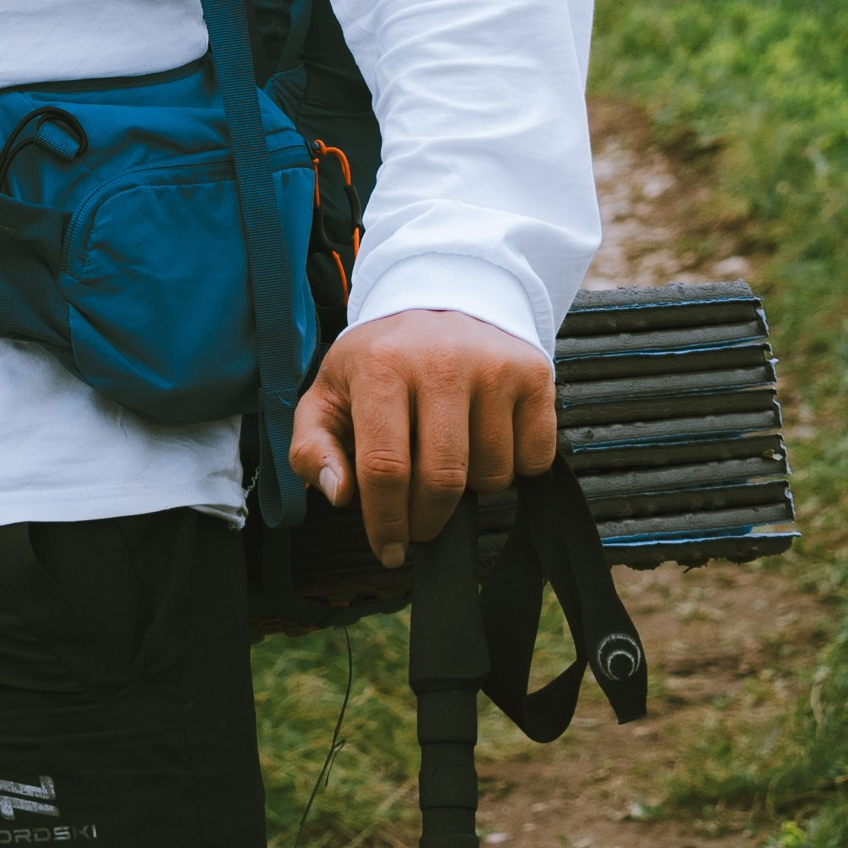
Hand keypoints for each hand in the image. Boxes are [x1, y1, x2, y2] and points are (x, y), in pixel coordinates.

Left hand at [290, 307, 557, 566]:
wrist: (441, 297)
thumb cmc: (381, 361)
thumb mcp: (329, 393)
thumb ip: (313, 448)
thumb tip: (339, 494)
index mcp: (381, 365)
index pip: (385, 468)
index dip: (386, 522)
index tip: (388, 549)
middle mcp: (441, 360)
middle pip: (442, 480)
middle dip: (427, 520)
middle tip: (418, 524)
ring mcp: (493, 366)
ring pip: (492, 476)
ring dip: (471, 488)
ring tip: (450, 454)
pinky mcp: (534, 374)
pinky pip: (532, 459)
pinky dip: (512, 467)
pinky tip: (486, 437)